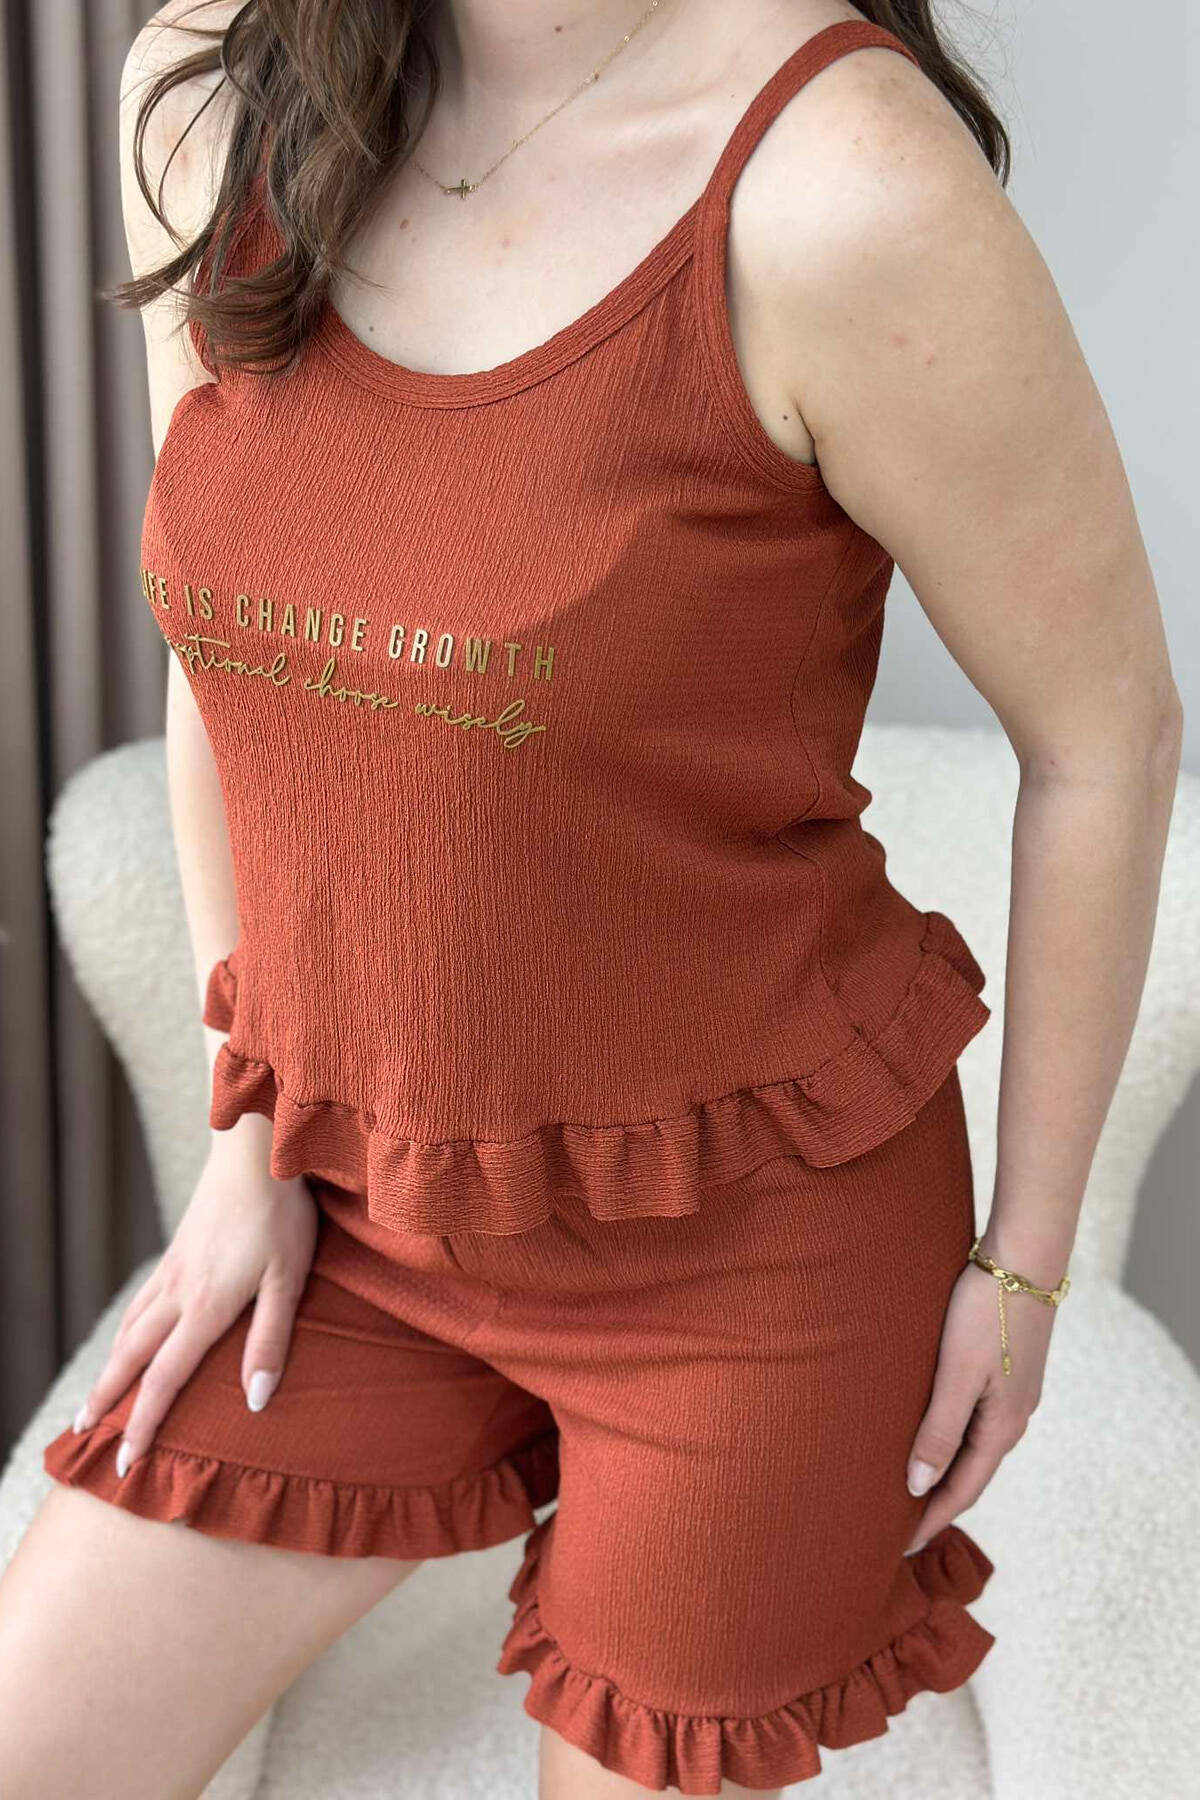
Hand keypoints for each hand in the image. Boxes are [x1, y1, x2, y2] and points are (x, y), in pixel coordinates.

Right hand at [70, 1121, 318, 1477]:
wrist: (255, 1153)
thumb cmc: (280, 1215)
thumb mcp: (288, 1279)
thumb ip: (271, 1340)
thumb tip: (256, 1402)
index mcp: (204, 1308)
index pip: (165, 1380)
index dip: (142, 1423)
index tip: (123, 1460)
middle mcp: (178, 1293)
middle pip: (132, 1357)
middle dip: (107, 1400)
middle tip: (81, 1435)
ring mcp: (173, 1270)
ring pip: (129, 1328)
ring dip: (110, 1367)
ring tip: (95, 1396)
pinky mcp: (176, 1251)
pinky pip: (140, 1301)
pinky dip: (124, 1330)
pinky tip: (127, 1334)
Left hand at [903, 1256, 1056, 1553]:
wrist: (1024, 1262)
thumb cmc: (984, 1314)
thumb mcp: (956, 1374)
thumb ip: (938, 1430)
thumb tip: (919, 1487)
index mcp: (1001, 1428)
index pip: (962, 1490)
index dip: (930, 1520)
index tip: (899, 1547)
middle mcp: (1013, 1419)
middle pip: (970, 1475)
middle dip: (937, 1504)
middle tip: (898, 1526)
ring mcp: (1015, 1396)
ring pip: (974, 1449)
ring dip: (945, 1472)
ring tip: (911, 1487)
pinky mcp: (1009, 1373)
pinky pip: (978, 1423)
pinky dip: (954, 1441)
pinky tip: (935, 1435)